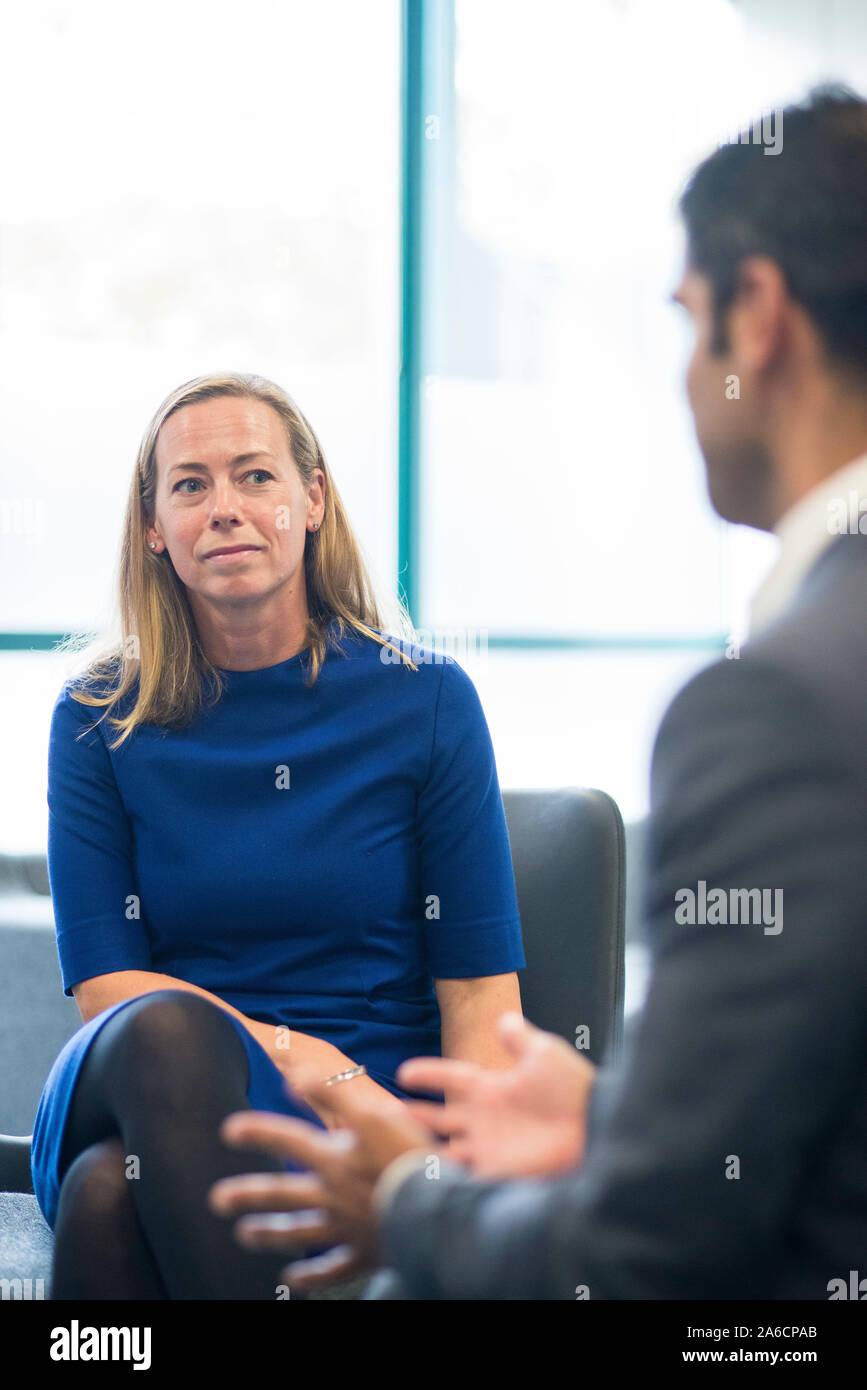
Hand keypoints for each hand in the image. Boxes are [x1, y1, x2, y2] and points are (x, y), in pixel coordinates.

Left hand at [208, 1076, 438, 1290]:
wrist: (435, 1210)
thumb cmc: (408, 1156)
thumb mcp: (374, 1114)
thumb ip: (334, 1094)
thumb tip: (293, 1076)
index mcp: (334, 1158)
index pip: (287, 1139)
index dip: (257, 1132)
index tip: (229, 1131)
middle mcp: (332, 1194)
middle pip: (282, 1195)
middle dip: (248, 1195)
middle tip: (217, 1200)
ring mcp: (345, 1227)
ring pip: (299, 1232)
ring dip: (269, 1233)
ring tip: (243, 1235)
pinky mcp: (364, 1253)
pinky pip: (331, 1268)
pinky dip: (311, 1276)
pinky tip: (291, 1280)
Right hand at [397, 1011, 595, 1178]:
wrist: (595, 1128)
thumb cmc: (572, 1088)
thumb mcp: (543, 1053)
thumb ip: (518, 1037)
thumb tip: (504, 1018)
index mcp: (491, 1088)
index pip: (450, 1078)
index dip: (427, 1074)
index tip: (403, 1072)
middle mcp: (484, 1119)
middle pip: (438, 1118)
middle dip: (412, 1117)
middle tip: (381, 1116)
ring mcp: (488, 1146)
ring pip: (444, 1148)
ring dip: (421, 1148)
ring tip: (390, 1151)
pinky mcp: (496, 1172)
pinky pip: (460, 1176)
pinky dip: (441, 1177)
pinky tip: (418, 1178)